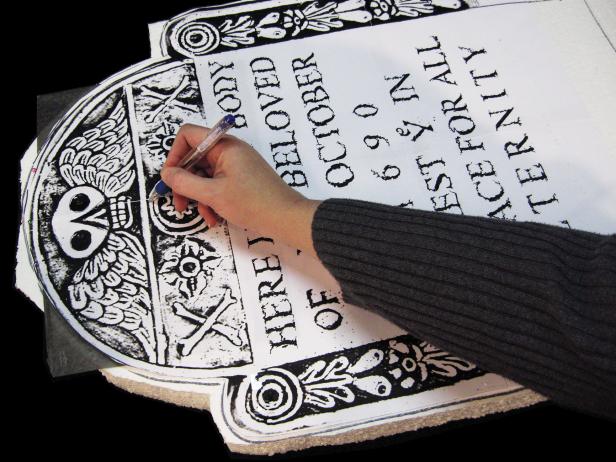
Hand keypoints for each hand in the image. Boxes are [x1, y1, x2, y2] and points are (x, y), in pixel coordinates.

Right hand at [161, 124, 319, 256]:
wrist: (286, 218)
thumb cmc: (253, 203)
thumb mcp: (213, 194)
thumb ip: (185, 182)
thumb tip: (166, 174)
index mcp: (224, 146)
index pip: (188, 135)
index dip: (174, 155)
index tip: (170, 178)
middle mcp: (230, 151)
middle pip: (194, 158)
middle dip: (184, 182)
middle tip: (180, 204)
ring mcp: (236, 165)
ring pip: (205, 175)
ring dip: (199, 196)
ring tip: (204, 216)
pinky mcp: (242, 179)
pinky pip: (218, 184)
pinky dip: (212, 200)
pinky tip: (215, 218)